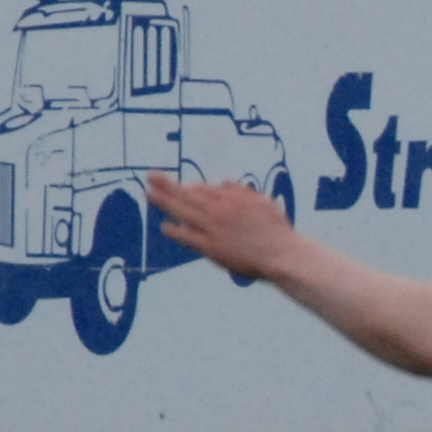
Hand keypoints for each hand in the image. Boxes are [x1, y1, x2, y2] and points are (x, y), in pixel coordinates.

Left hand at [147, 175, 296, 275]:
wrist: (282, 255)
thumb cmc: (277, 231)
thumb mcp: (263, 203)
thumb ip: (242, 192)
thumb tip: (223, 181)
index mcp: (233, 199)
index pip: (205, 189)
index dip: (190, 187)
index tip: (182, 187)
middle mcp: (220, 210)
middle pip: (188, 194)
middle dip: (168, 185)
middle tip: (151, 176)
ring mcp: (214, 228)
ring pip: (184, 211)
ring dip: (164, 202)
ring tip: (149, 193)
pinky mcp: (212, 247)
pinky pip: (189, 237)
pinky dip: (176, 231)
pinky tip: (164, 227)